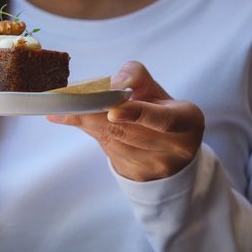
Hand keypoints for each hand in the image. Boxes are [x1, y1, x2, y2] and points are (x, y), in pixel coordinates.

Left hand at [47, 61, 204, 181]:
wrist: (168, 149)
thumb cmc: (159, 110)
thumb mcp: (154, 90)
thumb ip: (135, 77)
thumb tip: (114, 82)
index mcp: (187, 120)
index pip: (163, 119)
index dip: (136, 113)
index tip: (112, 110)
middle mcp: (175, 147)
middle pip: (126, 130)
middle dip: (93, 113)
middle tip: (65, 101)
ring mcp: (156, 165)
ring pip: (112, 141)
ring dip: (86, 122)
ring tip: (63, 108)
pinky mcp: (137, 175)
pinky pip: (107, 150)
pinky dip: (89, 132)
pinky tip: (77, 119)